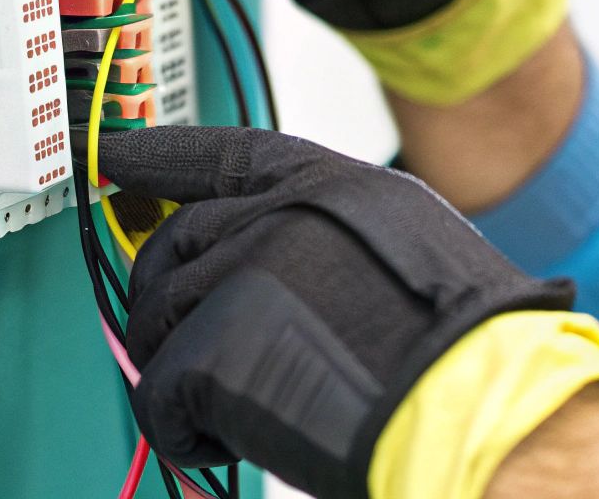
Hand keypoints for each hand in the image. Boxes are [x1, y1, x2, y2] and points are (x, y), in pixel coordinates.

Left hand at [96, 125, 573, 498]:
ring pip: (158, 323)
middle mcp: (281, 215)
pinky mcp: (214, 345)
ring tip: (245, 412)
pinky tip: (236, 442)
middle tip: (190, 359)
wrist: (479, 405)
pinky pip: (158, 392)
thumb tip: (266, 283)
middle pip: (175, 248)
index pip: (228, 155)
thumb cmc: (469, 352)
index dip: (167, 158)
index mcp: (336, 188)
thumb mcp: (411, 254)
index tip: (120, 158)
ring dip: (185, 380)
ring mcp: (242, 274)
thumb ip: (329, 248)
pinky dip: (187, 432)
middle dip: (167, 305)